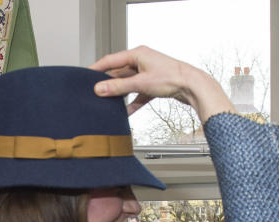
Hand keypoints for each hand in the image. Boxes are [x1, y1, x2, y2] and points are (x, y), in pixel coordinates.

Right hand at [89, 46, 234, 122]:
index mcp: (137, 54)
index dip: (97, 68)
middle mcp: (142, 61)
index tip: (86, 75)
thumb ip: (118, 87)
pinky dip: (132, 102)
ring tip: (109, 103)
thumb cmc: (172, 78)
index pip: (111, 60)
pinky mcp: (154, 85)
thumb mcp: (140, 83)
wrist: (192, 86)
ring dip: (120, 94)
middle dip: (108, 84)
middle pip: (119, 73)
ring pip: (128, 84)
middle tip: (96, 92)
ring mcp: (148, 73)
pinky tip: (126, 111)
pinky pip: (138, 94)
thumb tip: (100, 89)